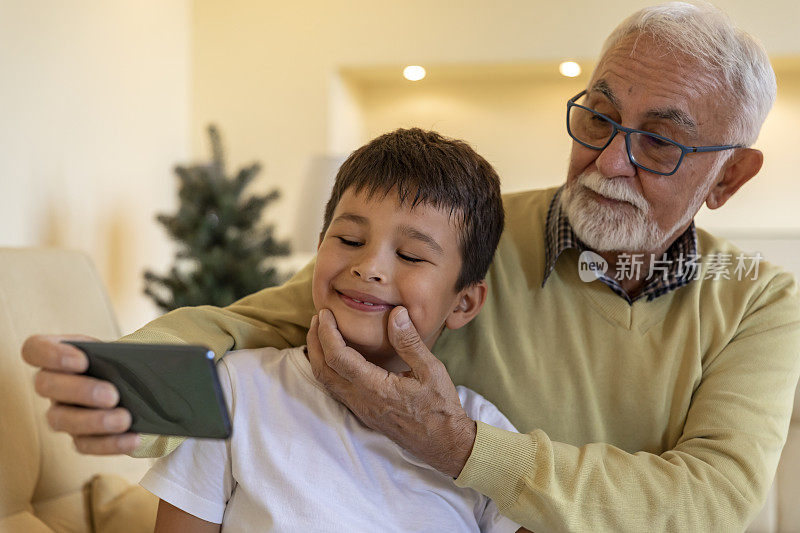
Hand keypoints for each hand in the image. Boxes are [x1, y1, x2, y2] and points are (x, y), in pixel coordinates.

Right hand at [21, 334, 139, 453]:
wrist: (133, 383)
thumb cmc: (121, 361)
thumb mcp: (121, 351)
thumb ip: (124, 353)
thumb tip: (147, 358)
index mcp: (56, 354)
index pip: (34, 349)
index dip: (52, 355)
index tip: (82, 359)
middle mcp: (51, 384)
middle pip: (46, 386)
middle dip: (80, 390)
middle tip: (112, 395)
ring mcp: (60, 412)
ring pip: (61, 420)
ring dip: (94, 421)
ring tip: (125, 419)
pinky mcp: (77, 436)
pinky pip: (86, 444)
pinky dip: (111, 443)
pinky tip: (133, 438)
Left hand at [306, 307, 476, 477]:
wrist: (445, 445)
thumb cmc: (441, 409)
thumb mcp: (431, 370)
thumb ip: (410, 342)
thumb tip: (396, 313)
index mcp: (375, 388)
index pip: (338, 358)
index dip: (327, 333)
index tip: (325, 314)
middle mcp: (362, 401)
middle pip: (323, 370)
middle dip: (314, 342)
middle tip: (317, 319)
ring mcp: (361, 410)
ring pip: (326, 382)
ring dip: (318, 356)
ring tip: (321, 334)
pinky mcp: (364, 414)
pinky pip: (336, 390)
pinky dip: (328, 370)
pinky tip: (336, 357)